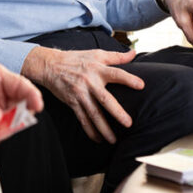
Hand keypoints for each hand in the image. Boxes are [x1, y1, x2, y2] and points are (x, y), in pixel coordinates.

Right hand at [22, 46, 142, 143]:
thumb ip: (116, 56)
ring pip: (94, 113)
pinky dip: (90, 130)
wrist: (51, 65)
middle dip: (117, 112)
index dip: (128, 79)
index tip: (141, 85)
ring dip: (104, 128)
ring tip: (114, 140)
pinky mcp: (72, 102)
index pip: (116, 73)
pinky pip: (82, 118)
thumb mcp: (96, 54)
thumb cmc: (77, 59)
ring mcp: (80, 93)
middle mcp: (90, 81)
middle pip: (105, 99)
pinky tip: (98, 139)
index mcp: (97, 68)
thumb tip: (134, 53)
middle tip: (128, 123)